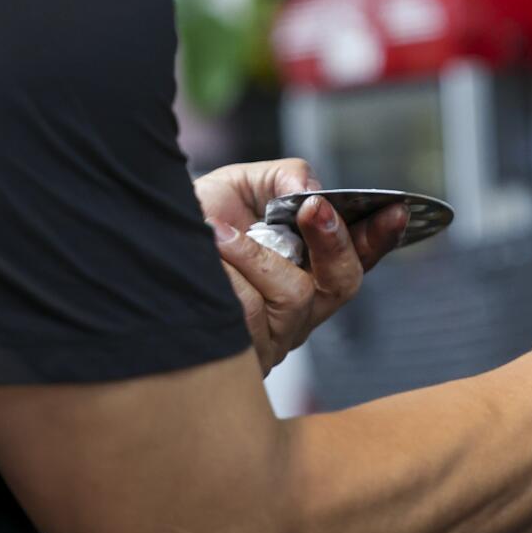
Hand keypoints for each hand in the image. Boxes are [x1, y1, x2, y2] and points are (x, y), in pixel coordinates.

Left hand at [194, 158, 408, 372]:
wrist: (136, 255)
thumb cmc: (195, 224)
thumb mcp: (240, 185)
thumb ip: (284, 178)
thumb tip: (311, 192)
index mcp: (310, 266)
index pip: (360, 254)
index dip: (382, 235)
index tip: (395, 210)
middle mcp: (301, 309)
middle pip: (343, 283)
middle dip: (333, 241)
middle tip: (314, 208)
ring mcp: (275, 335)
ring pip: (294, 295)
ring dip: (256, 254)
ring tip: (216, 230)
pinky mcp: (244, 354)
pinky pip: (251, 311)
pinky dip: (229, 273)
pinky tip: (206, 254)